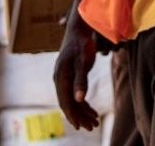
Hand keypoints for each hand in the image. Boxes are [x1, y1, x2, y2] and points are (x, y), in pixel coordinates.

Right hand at [53, 13, 98, 129]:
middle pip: (68, 103)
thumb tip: (79, 99)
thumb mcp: (84, 61)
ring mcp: (63, 77)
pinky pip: (74, 92)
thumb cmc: (82, 43)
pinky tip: (91, 109)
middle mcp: (59, 79)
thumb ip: (81, 80)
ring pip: (72, 99)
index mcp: (61, 77)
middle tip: (92, 126)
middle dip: (80, 116)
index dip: (73, 115)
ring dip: (83, 111)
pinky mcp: (69, 74)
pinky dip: (83, 102)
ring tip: (95, 121)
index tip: (81, 126)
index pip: (65, 101)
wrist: (78, 28)